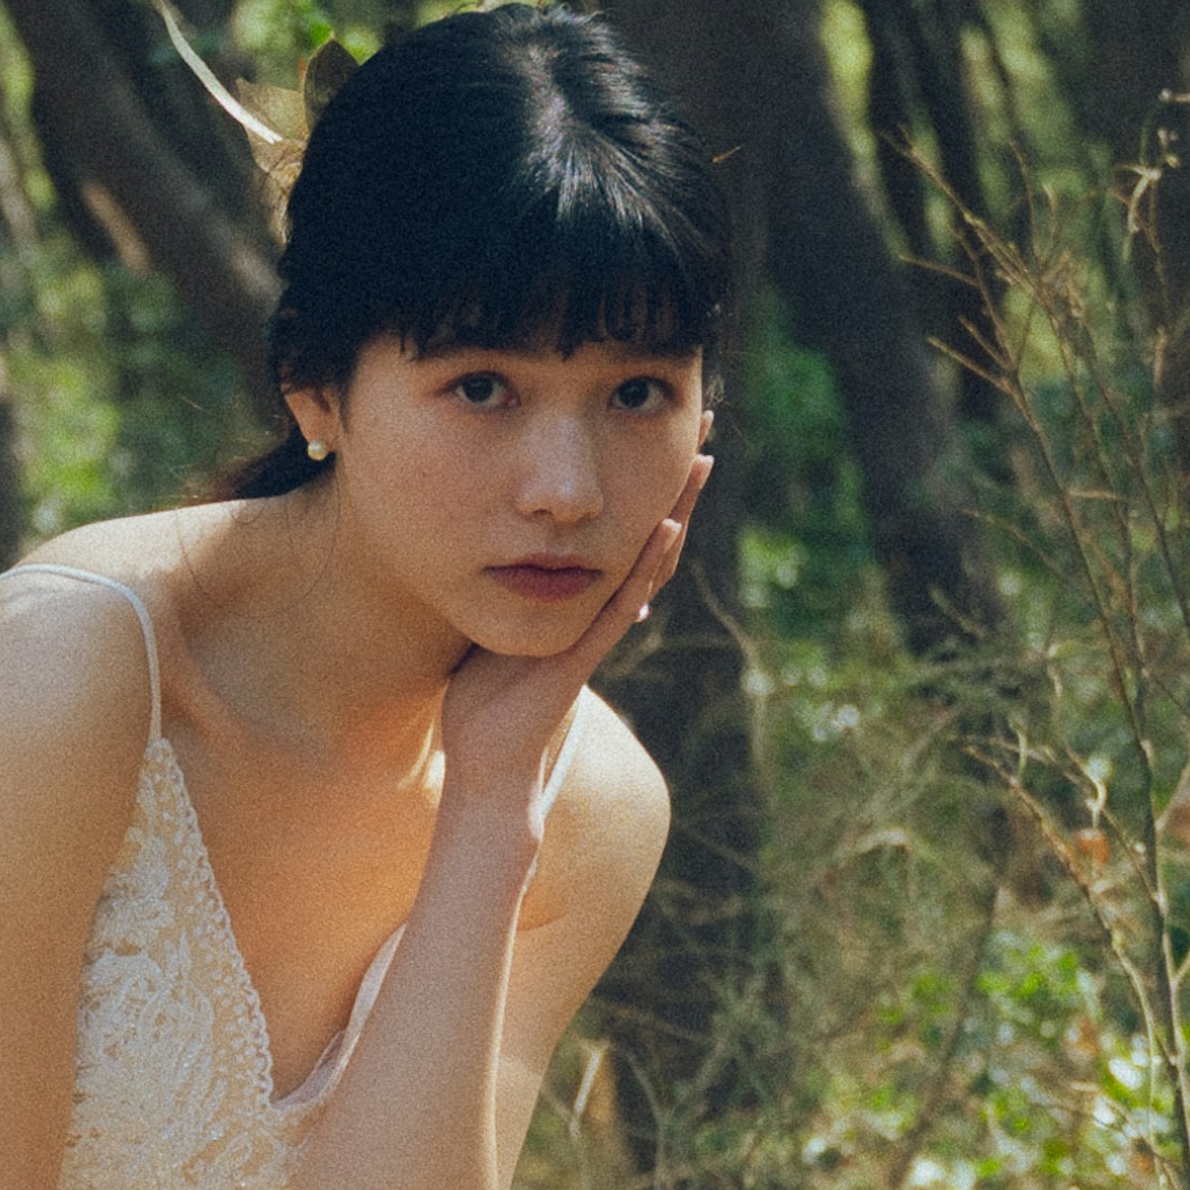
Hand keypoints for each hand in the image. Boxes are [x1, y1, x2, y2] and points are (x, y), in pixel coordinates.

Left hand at [437, 453, 714, 816]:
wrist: (488, 761)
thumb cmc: (486, 700)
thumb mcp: (496, 622)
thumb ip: (507, 586)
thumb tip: (492, 541)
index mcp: (581, 599)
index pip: (623, 532)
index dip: (644, 485)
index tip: (660, 431)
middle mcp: (600, 610)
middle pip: (652, 536)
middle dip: (675, 483)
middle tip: (703, 428)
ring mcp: (597, 630)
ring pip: (649, 562)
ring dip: (675, 510)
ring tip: (699, 462)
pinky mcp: (583, 655)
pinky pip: (619, 604)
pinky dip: (645, 567)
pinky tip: (665, 528)